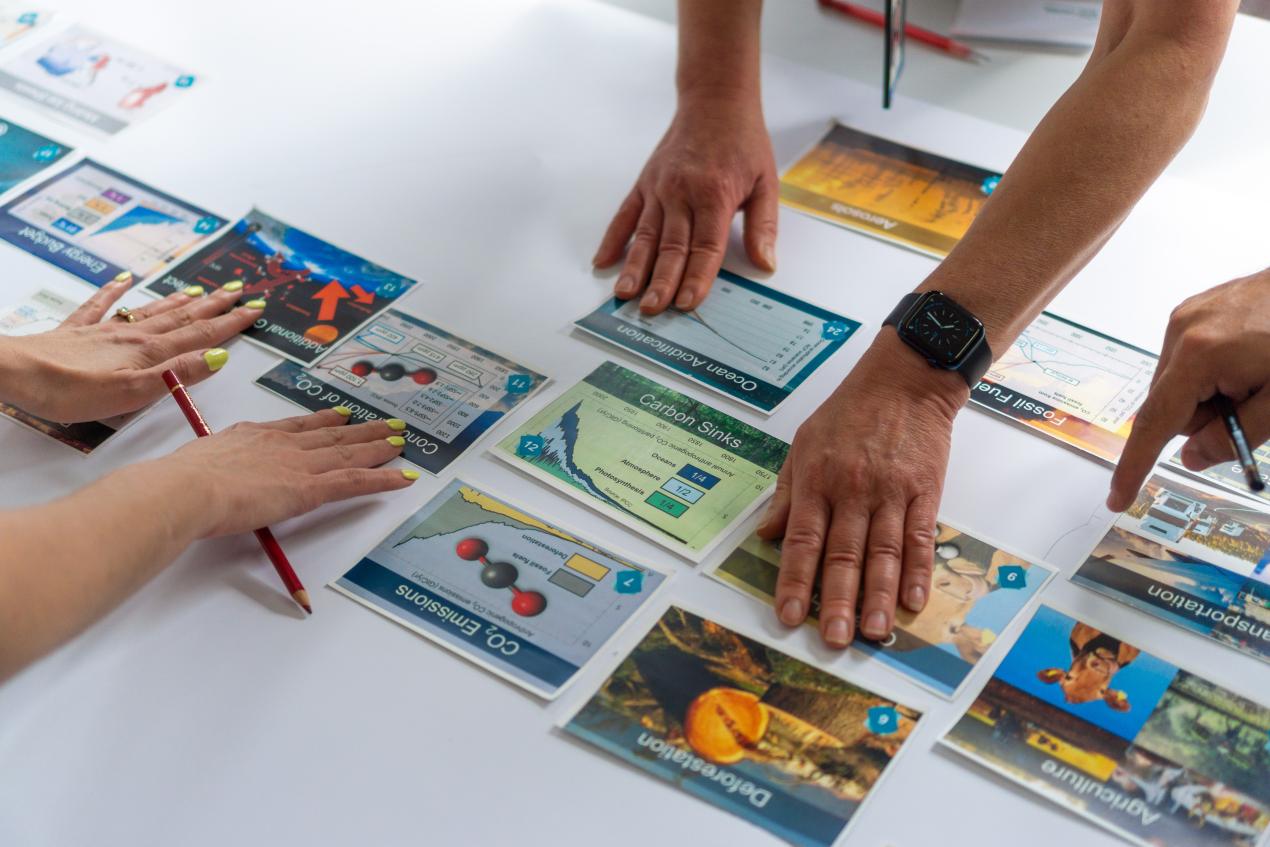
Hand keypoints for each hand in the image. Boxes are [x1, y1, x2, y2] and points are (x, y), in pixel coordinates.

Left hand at [0, 279, 261, 421]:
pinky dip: (116, 291)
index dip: (231, 322)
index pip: (201, 335)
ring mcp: (104, 331)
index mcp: (149, 352)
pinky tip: (125, 279)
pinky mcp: (76, 333)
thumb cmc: (69, 390)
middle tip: (237, 291)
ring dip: (178, 301)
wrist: (16, 373)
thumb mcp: (134, 393)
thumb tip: (217, 358)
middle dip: (213, 306)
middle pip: (181, 318)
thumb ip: (178, 375)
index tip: (254, 309)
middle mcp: (131, 336)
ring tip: (198, 290)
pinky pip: (101, 305)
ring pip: (151, 311)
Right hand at [148, 408, 416, 538]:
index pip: (298, 427)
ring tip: (400, 440)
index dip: (324, 422)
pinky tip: (402, 477)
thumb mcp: (197, 465)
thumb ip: (212, 469)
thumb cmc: (181, 481)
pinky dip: (382, 479)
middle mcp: (283, 444)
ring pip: (349, 454)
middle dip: (360, 431)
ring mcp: (299, 464)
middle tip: (385, 424)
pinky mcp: (309, 487)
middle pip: (331, 436)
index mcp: (255, 436)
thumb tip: (206, 479)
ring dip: (377, 447)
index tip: (341, 416)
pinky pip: (355, 482)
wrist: (187, 487)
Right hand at [592, 91, 777, 314]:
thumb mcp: (766, 182)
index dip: (696, 278)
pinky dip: (613, 240)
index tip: (688, 304)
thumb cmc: (743, 142)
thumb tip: (766, 264)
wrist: (715, 101)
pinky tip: (603, 262)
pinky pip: (625, 216)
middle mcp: (682, 193)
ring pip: (645, 236)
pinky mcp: (644, 183)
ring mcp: (659, 188)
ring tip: (625, 295)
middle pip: (671, 248)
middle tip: (652, 310)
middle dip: (661, 282)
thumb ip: (764, 226)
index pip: (705, 247)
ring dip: (634, 268)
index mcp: (714, 195)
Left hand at [757, 334, 967, 647]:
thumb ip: (787, 494)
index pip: (802, 541)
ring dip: (879, 597)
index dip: (795, 582)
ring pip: (884, 553)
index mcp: (816, 481)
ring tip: (876, 633)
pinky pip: (920, 537)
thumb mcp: (803, 444)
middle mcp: (852, 491)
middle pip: (843, 555)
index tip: (789, 616)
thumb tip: (767, 535)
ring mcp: (890, 492)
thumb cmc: (848, 412)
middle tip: (835, 640)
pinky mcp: (924, 491)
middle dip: (838, 602)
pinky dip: (918, 571)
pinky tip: (913, 601)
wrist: (904, 380)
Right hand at [1108, 268, 1269, 509]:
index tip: (1119, 496)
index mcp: (1199, 354)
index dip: (1136, 465)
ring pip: (1177, 384)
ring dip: (1208, 395)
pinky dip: (1210, 373)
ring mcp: (1187, 316)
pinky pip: (1187, 359)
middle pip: (1168, 405)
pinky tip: (1245, 360)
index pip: (1156, 424)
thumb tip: (1194, 457)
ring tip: (1254, 376)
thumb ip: (1236, 437)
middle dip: (1202, 419)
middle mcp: (1182, 330)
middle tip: (1251, 405)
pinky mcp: (1196, 309)